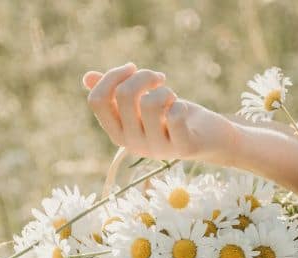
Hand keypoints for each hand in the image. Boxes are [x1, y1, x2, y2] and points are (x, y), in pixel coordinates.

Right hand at [83, 63, 238, 162]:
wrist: (210, 140)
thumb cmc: (172, 118)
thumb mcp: (141, 104)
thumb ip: (116, 94)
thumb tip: (86, 78)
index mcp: (117, 132)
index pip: (96, 101)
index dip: (112, 76)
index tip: (132, 68)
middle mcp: (133, 144)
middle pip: (124, 95)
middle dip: (143, 75)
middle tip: (159, 79)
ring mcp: (157, 149)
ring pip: (151, 103)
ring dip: (165, 90)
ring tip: (172, 97)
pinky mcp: (183, 148)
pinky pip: (175, 116)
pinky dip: (180, 104)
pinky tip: (183, 109)